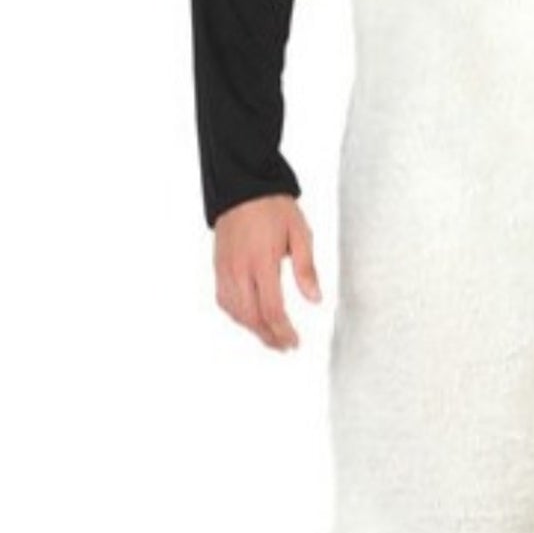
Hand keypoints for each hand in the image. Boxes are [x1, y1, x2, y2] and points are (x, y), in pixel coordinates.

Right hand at [212, 194, 322, 350]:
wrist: (242, 186)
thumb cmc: (273, 207)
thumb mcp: (300, 233)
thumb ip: (307, 269)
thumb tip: (315, 299)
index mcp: (263, 262)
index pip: (272, 309)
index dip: (283, 331)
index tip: (294, 342)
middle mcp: (240, 269)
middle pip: (252, 317)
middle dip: (269, 337)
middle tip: (285, 346)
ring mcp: (226, 269)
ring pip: (235, 312)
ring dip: (253, 329)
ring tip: (270, 337)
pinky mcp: (218, 266)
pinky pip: (224, 299)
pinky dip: (237, 315)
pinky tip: (249, 318)